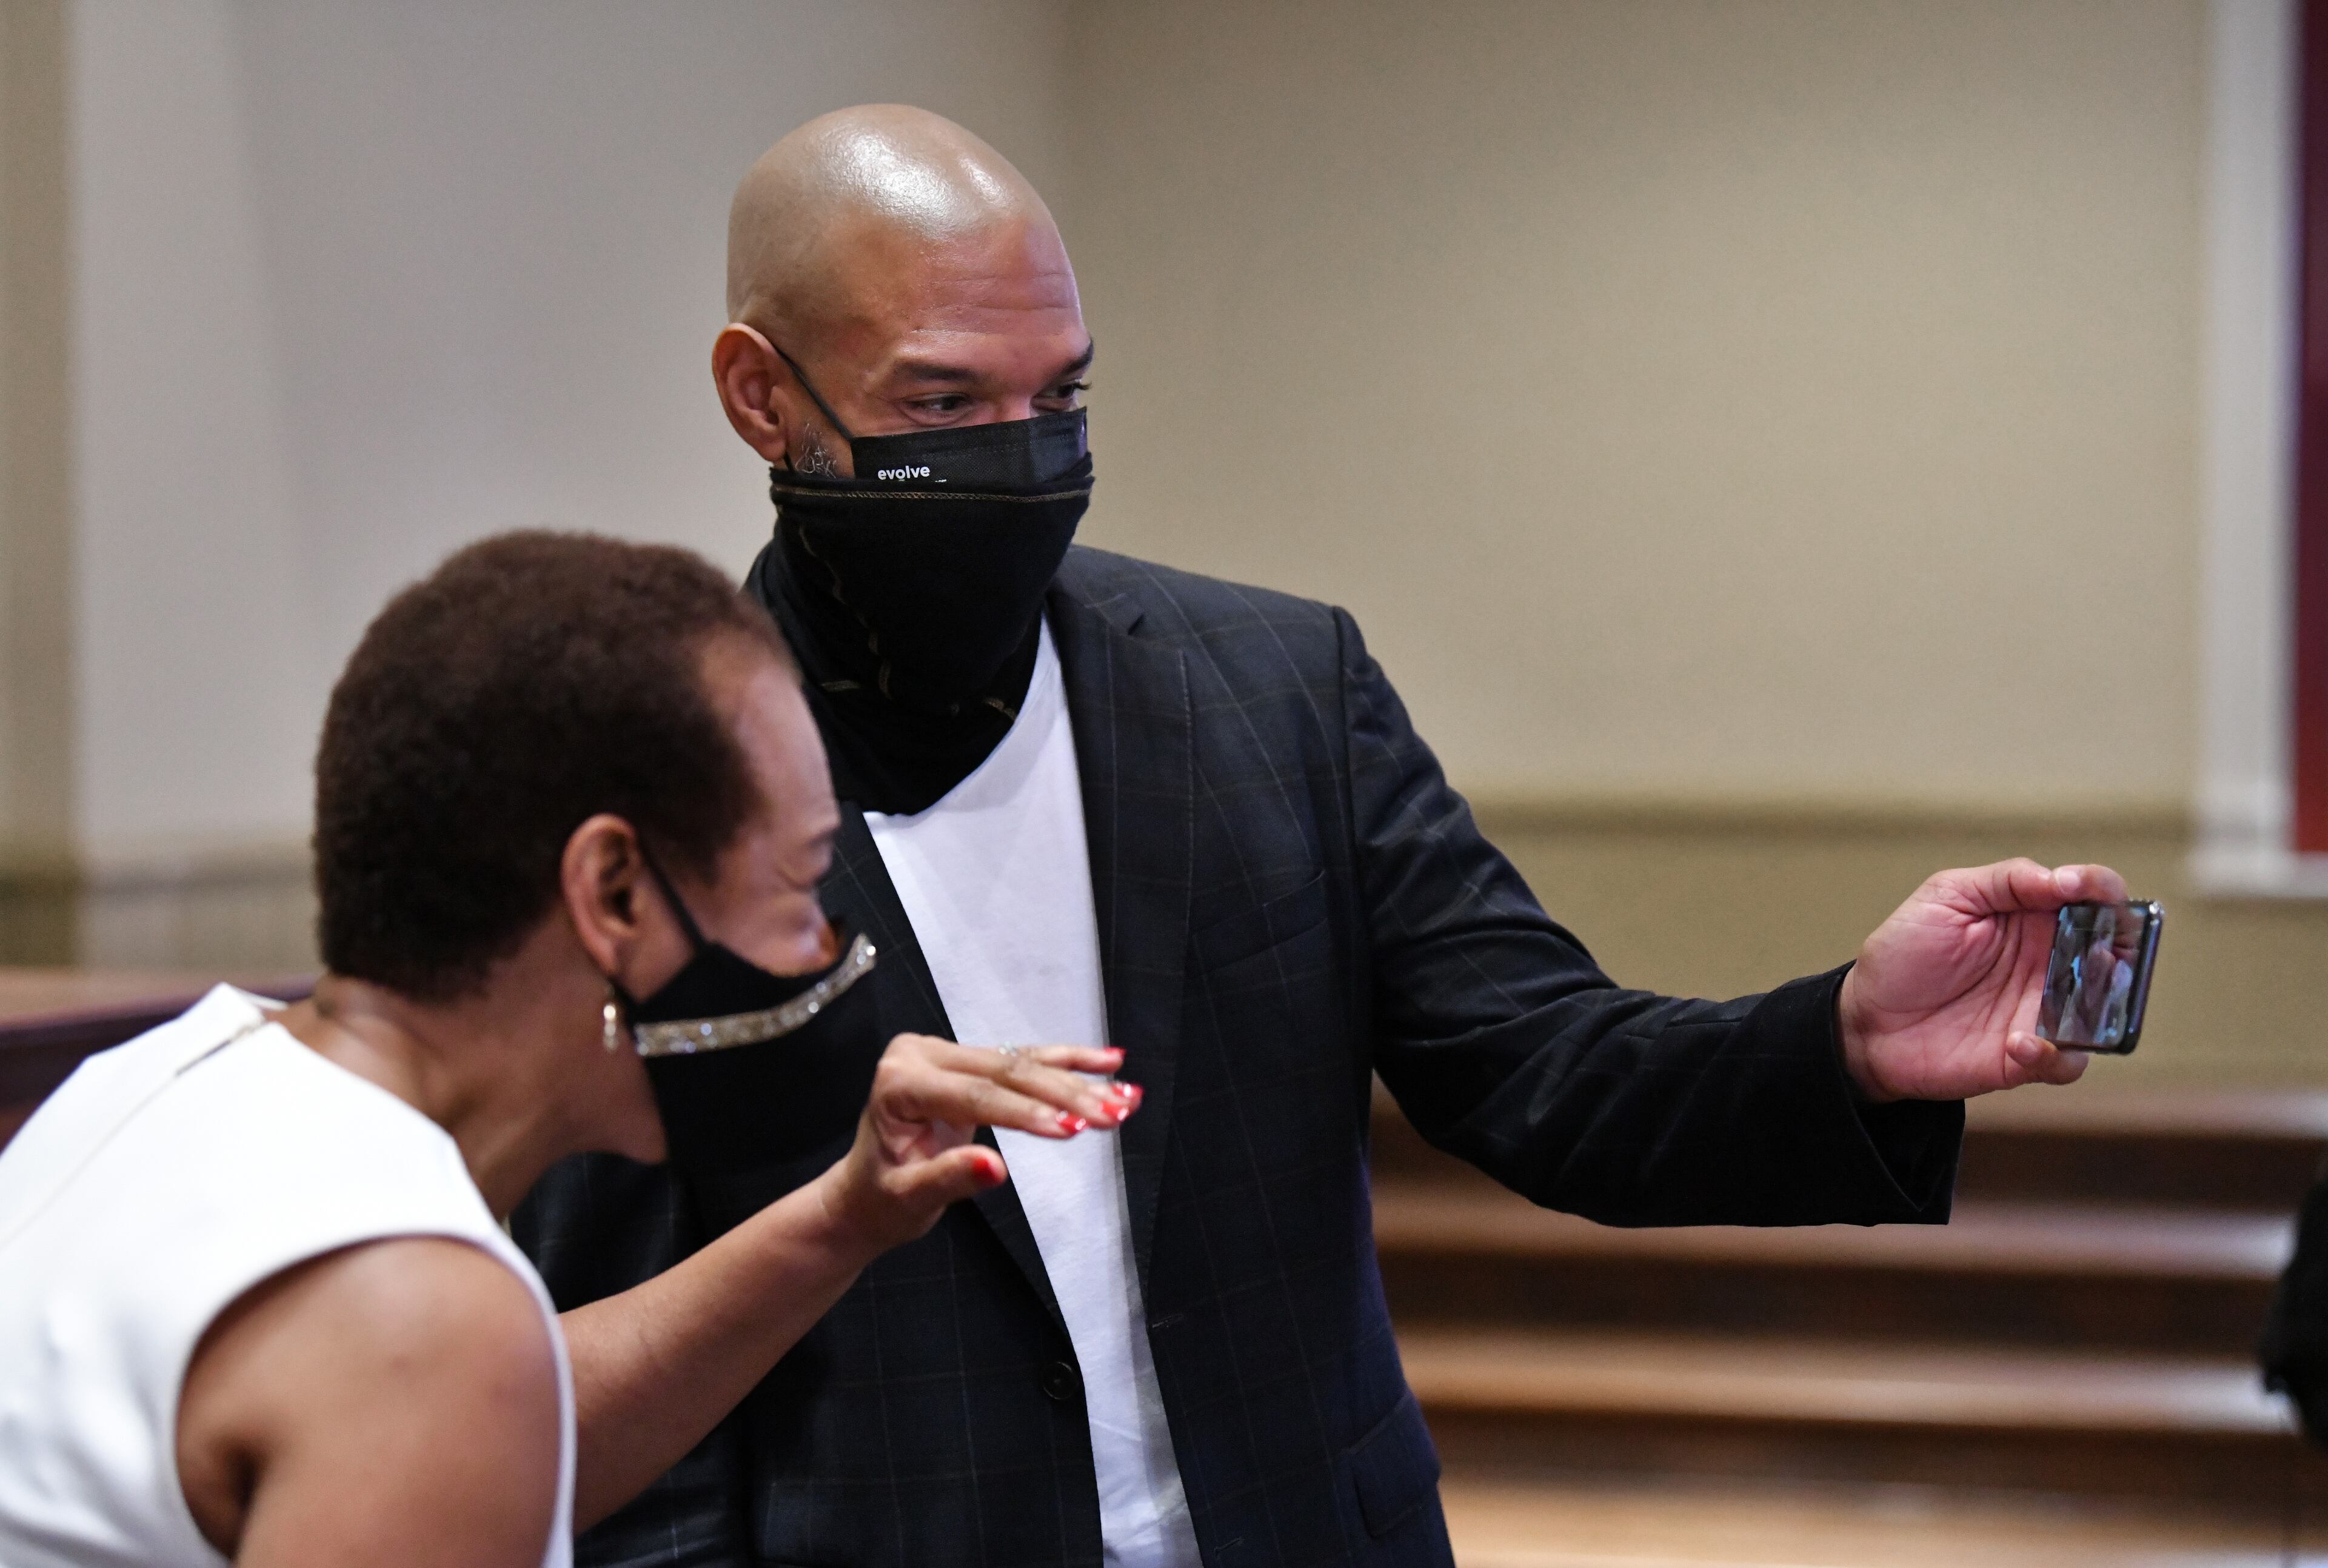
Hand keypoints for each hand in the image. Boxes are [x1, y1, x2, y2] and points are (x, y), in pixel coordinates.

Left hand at [818, 1035, 1139, 1252]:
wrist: (866, 1194)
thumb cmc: (882, 1200)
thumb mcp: (909, 1198)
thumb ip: (949, 1178)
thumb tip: (996, 1168)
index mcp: (900, 1081)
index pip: (977, 1095)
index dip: (1028, 1112)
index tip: (1076, 1128)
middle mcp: (921, 1055)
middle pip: (1006, 1072)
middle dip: (1067, 1095)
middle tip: (1117, 1113)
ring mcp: (945, 1053)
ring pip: (1022, 1063)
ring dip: (1078, 1080)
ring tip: (1128, 1095)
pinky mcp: (967, 1061)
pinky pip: (1022, 1060)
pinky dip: (1067, 1066)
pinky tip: (1108, 1063)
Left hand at [1836, 859, 2127, 1101]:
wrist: (1867, 1022)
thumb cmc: (1903, 955)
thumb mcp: (1945, 897)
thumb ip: (2005, 880)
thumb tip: (2063, 878)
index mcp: (2033, 917)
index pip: (2090, 896)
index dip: (2101, 887)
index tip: (2082, 888)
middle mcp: (2048, 963)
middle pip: (2114, 952)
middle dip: (2121, 948)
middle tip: (2102, 949)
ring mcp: (2041, 1011)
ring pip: (2104, 1009)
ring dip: (2103, 1004)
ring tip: (2076, 996)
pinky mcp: (2027, 1057)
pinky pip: (2065, 1062)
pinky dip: (2054, 1055)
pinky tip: (2018, 1043)